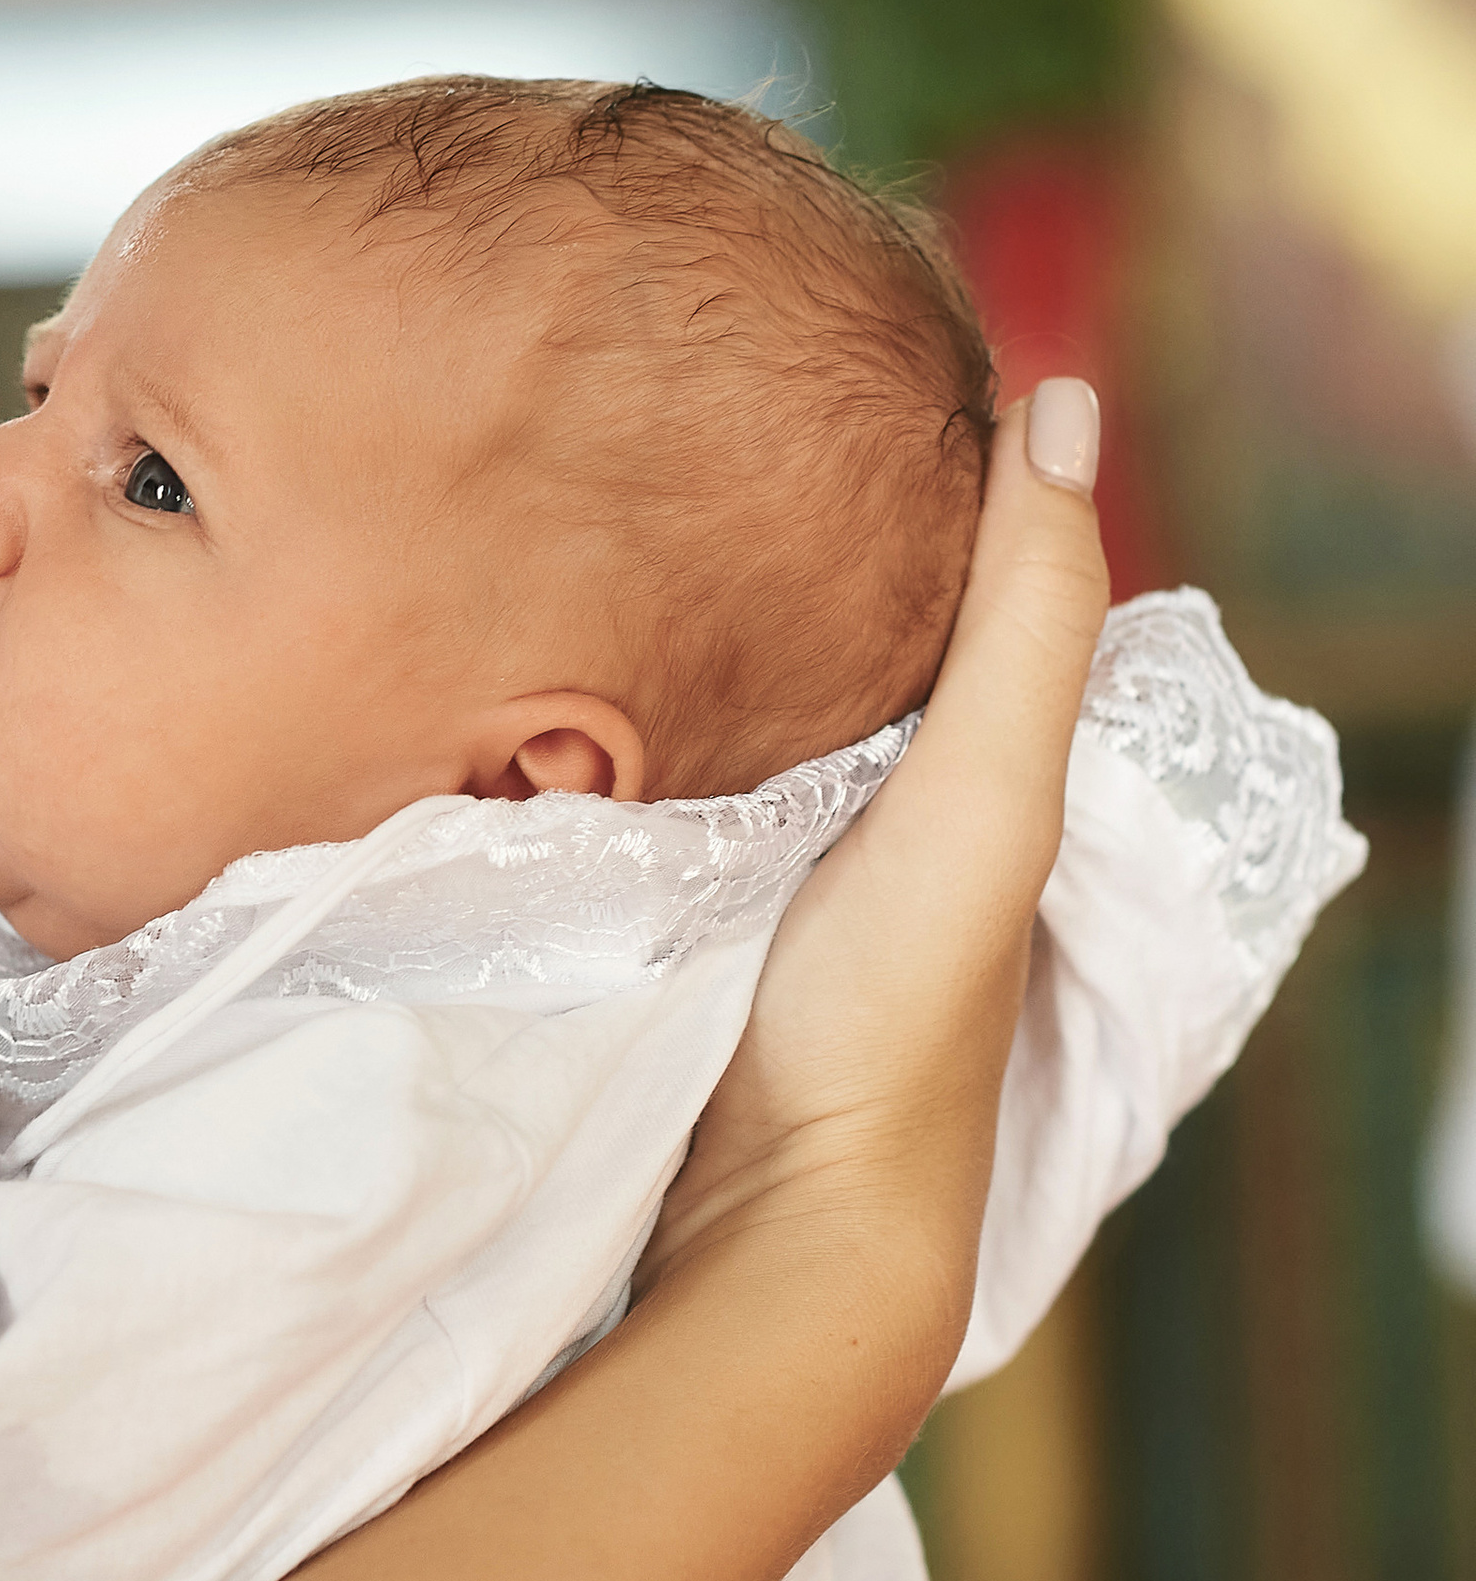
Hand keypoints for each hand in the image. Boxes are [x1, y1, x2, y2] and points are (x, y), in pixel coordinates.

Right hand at [638, 385, 1109, 1376]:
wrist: (771, 1224)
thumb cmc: (895, 1012)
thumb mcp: (983, 795)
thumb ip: (1023, 620)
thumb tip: (1058, 397)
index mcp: (957, 774)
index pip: (931, 580)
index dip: (881, 473)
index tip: (798, 356)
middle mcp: (859, 810)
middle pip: (804, 632)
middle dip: (738, 534)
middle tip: (641, 404)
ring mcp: (746, 869)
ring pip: (708, 702)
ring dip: (650, 624)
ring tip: (560, 499)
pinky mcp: (642, 916)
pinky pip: (627, 779)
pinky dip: (595, 718)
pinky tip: (523, 666)